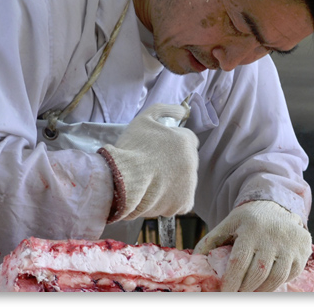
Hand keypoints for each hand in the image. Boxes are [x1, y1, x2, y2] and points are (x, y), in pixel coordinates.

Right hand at [98, 103, 198, 221]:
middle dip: (174, 162)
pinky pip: (183, 201)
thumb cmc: (130, 148)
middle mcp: (192, 162)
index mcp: (186, 141)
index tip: (158, 149)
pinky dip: (173, 200)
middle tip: (153, 166)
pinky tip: (157, 195)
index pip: (188, 140)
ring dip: (173, 181)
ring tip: (152, 183)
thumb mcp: (144, 119)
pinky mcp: (184, 203)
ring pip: (185, 181)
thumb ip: (164, 110)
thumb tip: (182, 111)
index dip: (172, 144)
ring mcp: (189, 184)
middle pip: (187, 161)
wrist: (121, 181)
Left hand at [194, 201, 311, 291]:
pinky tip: (268, 282)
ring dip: (261, 290)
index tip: (225, 292)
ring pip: (275, 278)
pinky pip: (290, 274)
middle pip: (257, 273)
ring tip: (251, 291)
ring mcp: (290, 243)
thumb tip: (195, 258)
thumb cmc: (249, 219)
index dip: (231, 282)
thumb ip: (212, 240)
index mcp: (251, 228)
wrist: (276, 206)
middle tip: (238, 293)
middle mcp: (272, 235)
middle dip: (245, 288)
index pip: (239, 262)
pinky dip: (278, 283)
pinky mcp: (302, 249)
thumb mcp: (229, 224)